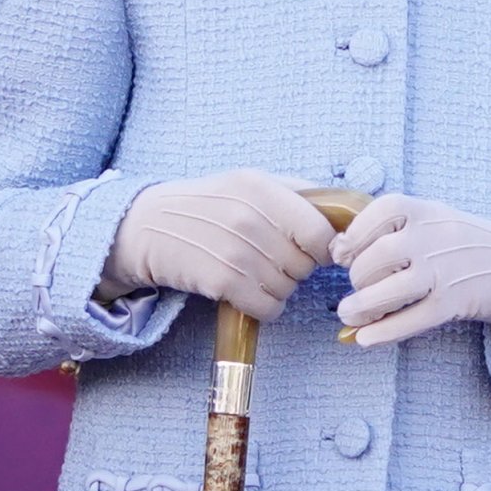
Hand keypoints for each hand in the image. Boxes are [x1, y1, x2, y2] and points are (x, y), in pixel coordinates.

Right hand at [101, 170, 335, 320]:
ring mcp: (234, 251)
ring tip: (255, 274)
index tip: (318, 253)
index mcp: (261, 188)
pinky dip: (264, 307)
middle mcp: (249, 217)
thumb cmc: (206, 205)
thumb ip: (295, 192)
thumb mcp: (247, 183)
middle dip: (297, 268)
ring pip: (288, 289)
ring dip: (278, 289)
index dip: (326, 248)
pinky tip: (248, 293)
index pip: (320, 231)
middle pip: (305, 264)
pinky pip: (267, 307)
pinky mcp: (221, 282)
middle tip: (273, 261)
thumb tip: (344, 209)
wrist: (145, 227)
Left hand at [332, 193, 490, 347]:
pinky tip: (364, 339)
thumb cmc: (469, 244)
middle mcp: (435, 236)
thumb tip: (340, 250)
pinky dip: (383, 332)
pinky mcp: (456, 302)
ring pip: (389, 291)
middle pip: (376, 257)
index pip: (376, 214)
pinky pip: (411, 320)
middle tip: (355, 288)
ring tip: (348, 314)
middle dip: (357, 277)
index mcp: (426, 210)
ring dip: (360, 307)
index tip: (343, 254)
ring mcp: (446, 270)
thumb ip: (393, 228)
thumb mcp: (435, 220)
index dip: (352, 236)